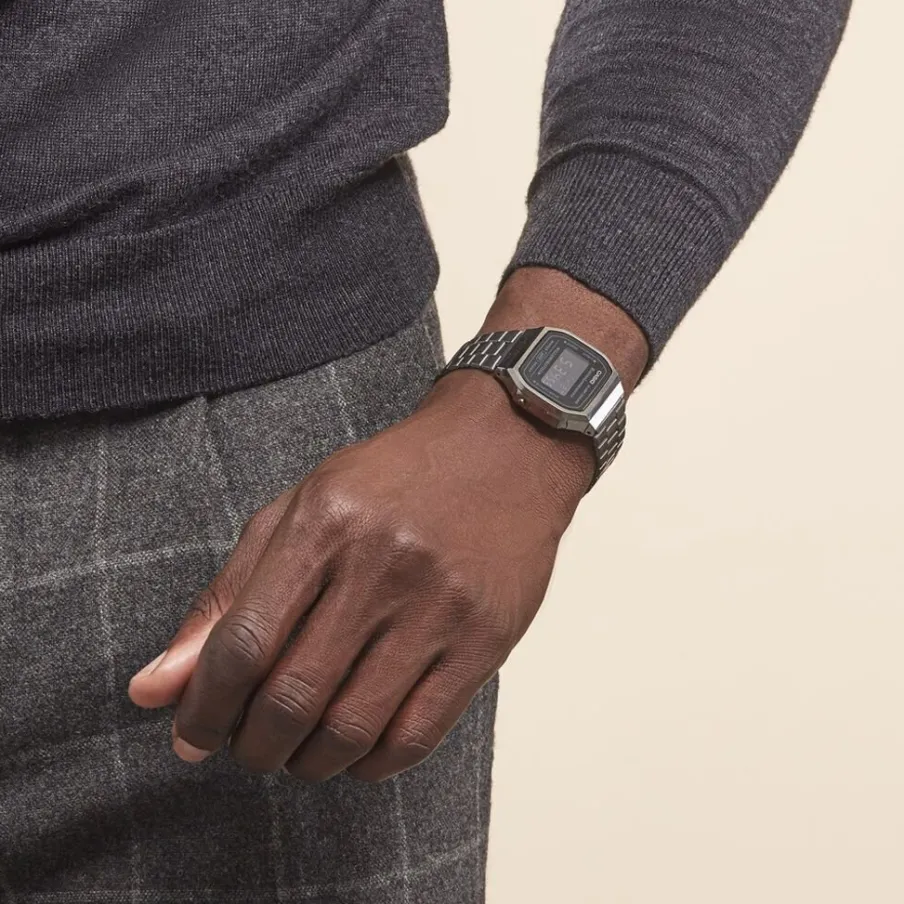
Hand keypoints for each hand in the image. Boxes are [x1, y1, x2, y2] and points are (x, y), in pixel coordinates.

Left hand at [128, 267, 647, 782]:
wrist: (505, 450)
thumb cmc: (393, 480)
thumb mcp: (300, 509)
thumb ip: (228, 596)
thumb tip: (153, 689)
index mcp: (325, 523)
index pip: (243, 644)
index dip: (203, 708)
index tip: (192, 734)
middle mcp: (382, 566)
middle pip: (292, 698)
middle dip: (252, 745)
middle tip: (248, 744)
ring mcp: (440, 606)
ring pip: (353, 730)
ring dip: (309, 762)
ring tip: (299, 749)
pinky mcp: (485, 639)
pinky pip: (417, 735)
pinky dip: (372, 764)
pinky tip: (357, 749)